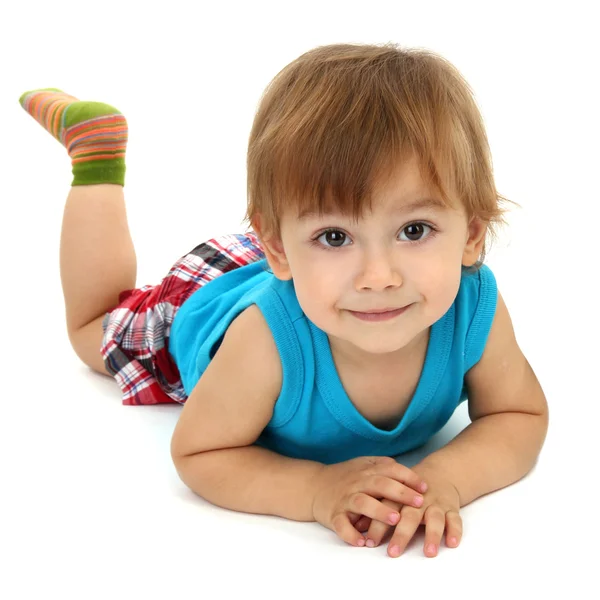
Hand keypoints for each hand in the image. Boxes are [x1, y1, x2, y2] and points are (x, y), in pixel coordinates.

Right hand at [311, 456, 427, 546]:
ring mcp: (345, 499)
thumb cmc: (343, 477)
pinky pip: (341, 525)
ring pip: (362, 503)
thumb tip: (404, 470)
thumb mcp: (362, 464)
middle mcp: (357, 483)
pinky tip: (362, 542)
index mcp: (366, 471)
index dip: (408, 477)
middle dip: (400, 493)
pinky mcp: (334, 514)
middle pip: (380, 484)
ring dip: (379, 511)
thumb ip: (382, 465)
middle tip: (419, 502)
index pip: (390, 470)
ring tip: (395, 519)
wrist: (313, 486)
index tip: (425, 487)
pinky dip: (351, 534)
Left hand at [354, 462, 461, 557]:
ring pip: (435, 518)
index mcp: (399, 495)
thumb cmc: (407, 490)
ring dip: (432, 535)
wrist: (439, 473)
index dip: (377, 525)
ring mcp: (436, 503)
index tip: (369, 543)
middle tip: (393, 552)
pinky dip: (455, 531)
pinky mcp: (451, 508)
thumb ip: (376, 509)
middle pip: (409, 515)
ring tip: (428, 552)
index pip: (386, 509)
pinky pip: (455, 519)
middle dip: (402, 534)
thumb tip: (356, 527)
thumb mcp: (391, 495)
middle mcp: (418, 500)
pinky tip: (452, 543)